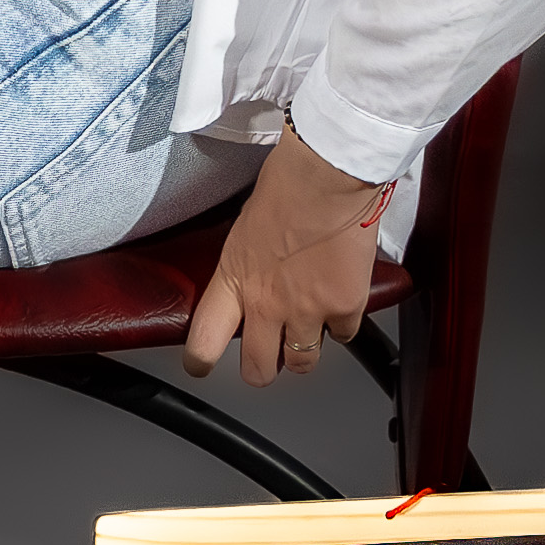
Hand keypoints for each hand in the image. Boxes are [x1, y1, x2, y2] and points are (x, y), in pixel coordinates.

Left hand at [184, 129, 387, 387]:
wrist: (328, 174)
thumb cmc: (286, 184)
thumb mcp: (245, 230)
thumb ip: (246, 267)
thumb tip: (253, 280)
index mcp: (234, 280)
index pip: (203, 342)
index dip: (200, 361)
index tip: (201, 363)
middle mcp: (266, 305)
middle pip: (257, 370)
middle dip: (262, 368)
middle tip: (269, 355)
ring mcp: (306, 312)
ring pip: (302, 364)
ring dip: (305, 351)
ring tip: (309, 328)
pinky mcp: (344, 307)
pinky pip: (343, 335)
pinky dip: (342, 324)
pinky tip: (340, 299)